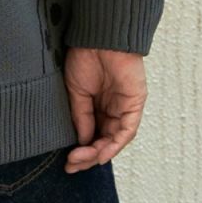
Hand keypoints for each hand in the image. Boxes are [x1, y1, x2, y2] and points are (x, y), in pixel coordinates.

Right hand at [62, 46, 146, 168]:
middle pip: (103, 141)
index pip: (91, 135)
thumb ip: (80, 117)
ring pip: (114, 139)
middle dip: (88, 156)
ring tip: (80, 159)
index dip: (81, 150)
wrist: (98, 37)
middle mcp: (112, 109)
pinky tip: (101, 154)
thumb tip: (82, 142)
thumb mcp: (75, 93)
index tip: (67, 161)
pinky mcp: (135, 103)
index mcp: (97, 105)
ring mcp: (124, 107)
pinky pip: (127, 130)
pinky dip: (115, 144)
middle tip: (72, 165)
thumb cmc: (85, 57)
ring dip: (98, 153)